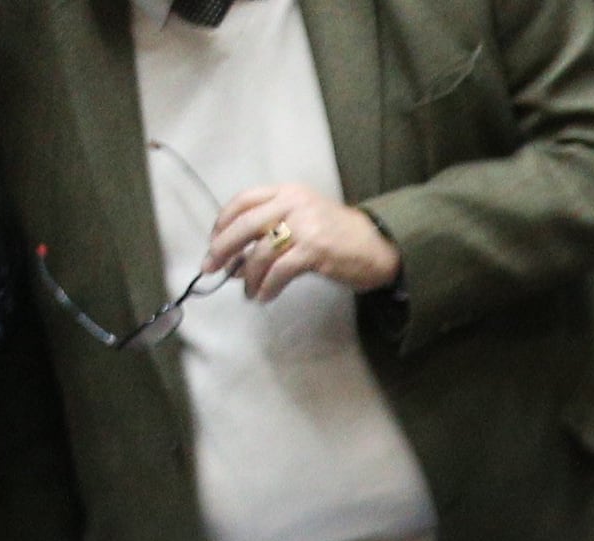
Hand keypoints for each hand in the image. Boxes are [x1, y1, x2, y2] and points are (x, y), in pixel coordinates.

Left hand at [201, 184, 398, 303]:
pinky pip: (280, 271)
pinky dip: (267, 286)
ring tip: (248, 291)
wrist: (381, 247)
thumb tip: (238, 258)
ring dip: (249, 276)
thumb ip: (274, 228)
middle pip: (244, 224)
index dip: (223, 222)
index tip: (214, 241)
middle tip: (212, 266)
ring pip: (261, 252)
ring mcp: (305, 227)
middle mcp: (293, 204)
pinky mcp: (315, 251)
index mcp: (287, 192)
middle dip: (223, 248)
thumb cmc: (341, 236)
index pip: (243, 201)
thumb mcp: (305, 217)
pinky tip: (264, 296)